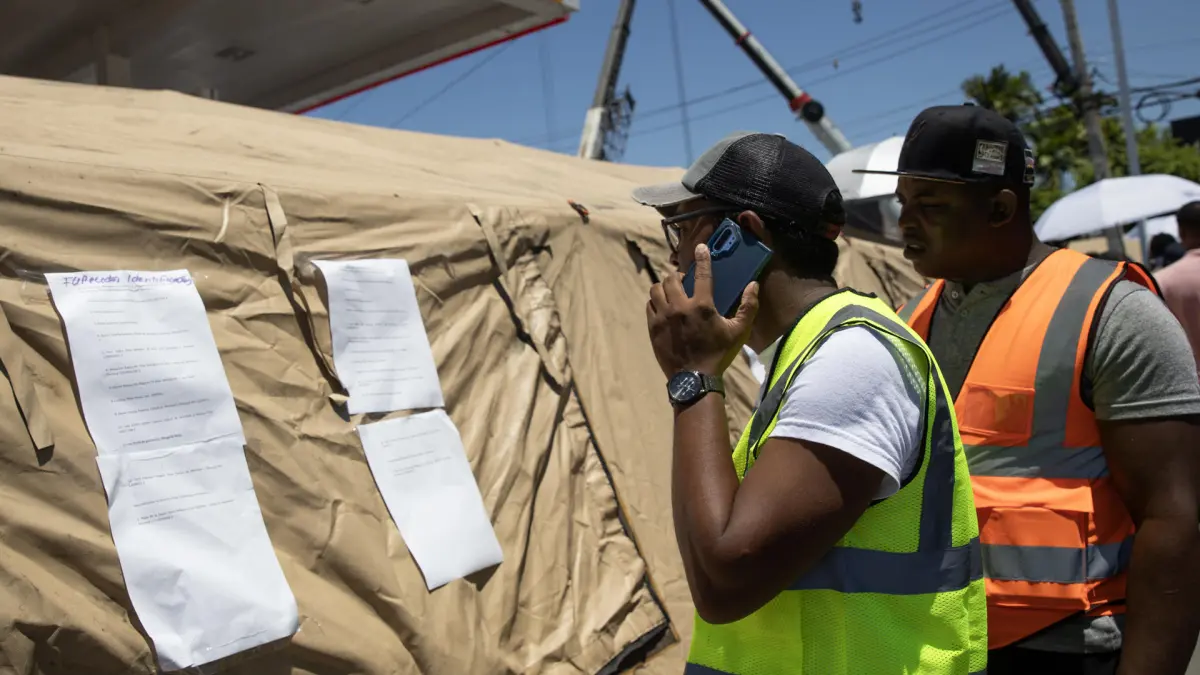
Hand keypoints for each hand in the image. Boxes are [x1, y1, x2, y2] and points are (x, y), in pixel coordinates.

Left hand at [646, 243, 759, 376]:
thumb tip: (754, 285)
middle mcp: (680, 308)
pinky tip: (663, 306)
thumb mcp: (739, 332)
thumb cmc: (718, 354)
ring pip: (656, 289)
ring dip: (664, 286)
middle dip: (679, 276)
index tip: (701, 248)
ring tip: (672, 292)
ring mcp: (663, 317)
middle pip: (672, 278)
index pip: (702, 274)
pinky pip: (649, 304)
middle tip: (685, 282)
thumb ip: (748, 307)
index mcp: (702, 306)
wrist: (694, 379)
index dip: (702, 258)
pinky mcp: (653, 327)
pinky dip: (655, 301)